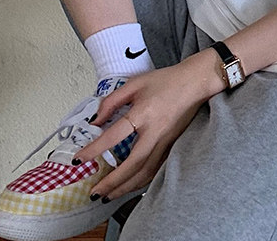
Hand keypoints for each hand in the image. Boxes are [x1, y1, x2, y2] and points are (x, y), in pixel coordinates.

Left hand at [75, 55, 222, 199]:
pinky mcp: (174, 145)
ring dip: (126, 187)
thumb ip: (112, 100)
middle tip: (95, 192)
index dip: (94, 149)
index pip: (114, 136)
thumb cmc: (167, 80)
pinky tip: (131, 185)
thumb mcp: (135, 83)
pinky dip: (142, 181)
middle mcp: (156, 130)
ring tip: (110, 195)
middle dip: (112, 182)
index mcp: (144, 112)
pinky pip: (156, 169)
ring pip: (146, 172)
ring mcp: (167, 140)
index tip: (79, 160)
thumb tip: (96, 120)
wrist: (196, 81)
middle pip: (132, 164)